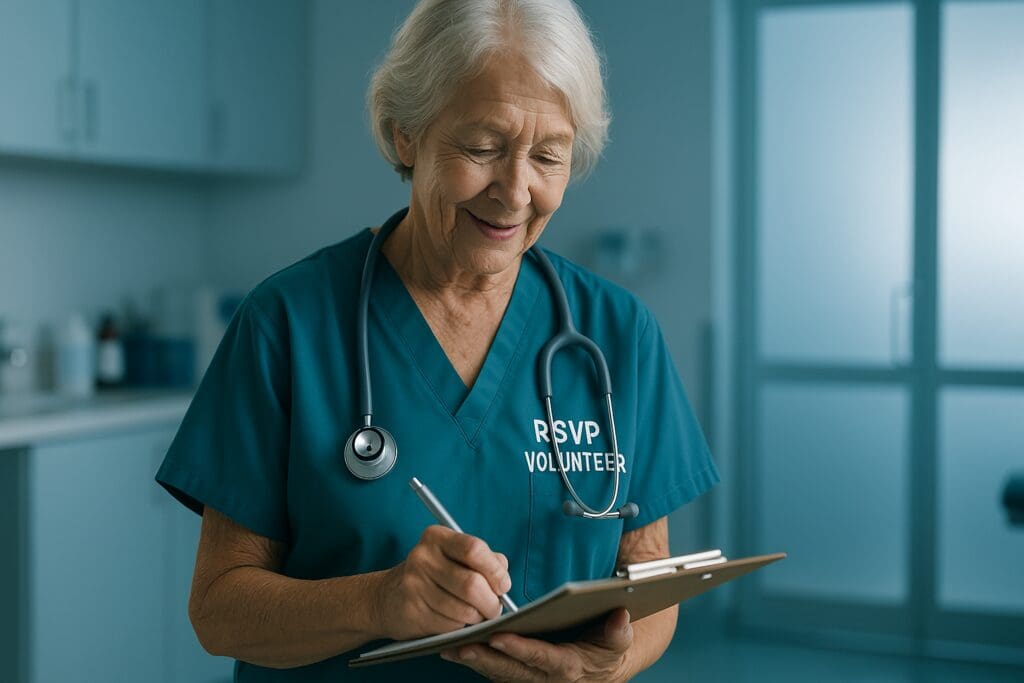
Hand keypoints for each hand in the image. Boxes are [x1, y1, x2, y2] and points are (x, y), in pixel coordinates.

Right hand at [375, 525, 511, 640]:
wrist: (387, 597)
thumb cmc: (432, 576)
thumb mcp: (454, 557)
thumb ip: (484, 560)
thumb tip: (503, 578)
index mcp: (437, 537)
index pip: (474, 549)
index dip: (495, 571)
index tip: (503, 586)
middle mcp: (423, 557)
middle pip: (472, 583)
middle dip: (491, 602)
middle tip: (494, 609)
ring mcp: (414, 583)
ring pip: (464, 609)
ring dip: (476, 618)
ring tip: (475, 615)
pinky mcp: (411, 609)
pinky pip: (450, 625)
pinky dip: (460, 627)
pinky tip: (455, 620)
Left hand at [441, 608, 633, 681]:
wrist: (603, 670)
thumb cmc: (607, 650)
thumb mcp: (619, 641)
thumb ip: (619, 631)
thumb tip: (621, 617)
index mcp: (569, 667)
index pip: (540, 658)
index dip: (519, 648)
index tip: (498, 636)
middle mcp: (546, 679)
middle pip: (511, 670)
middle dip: (485, 658)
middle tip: (461, 646)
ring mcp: (531, 681)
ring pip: (498, 673)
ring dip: (475, 662)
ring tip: (450, 647)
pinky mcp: (521, 677)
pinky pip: (495, 671)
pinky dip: (476, 662)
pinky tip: (457, 650)